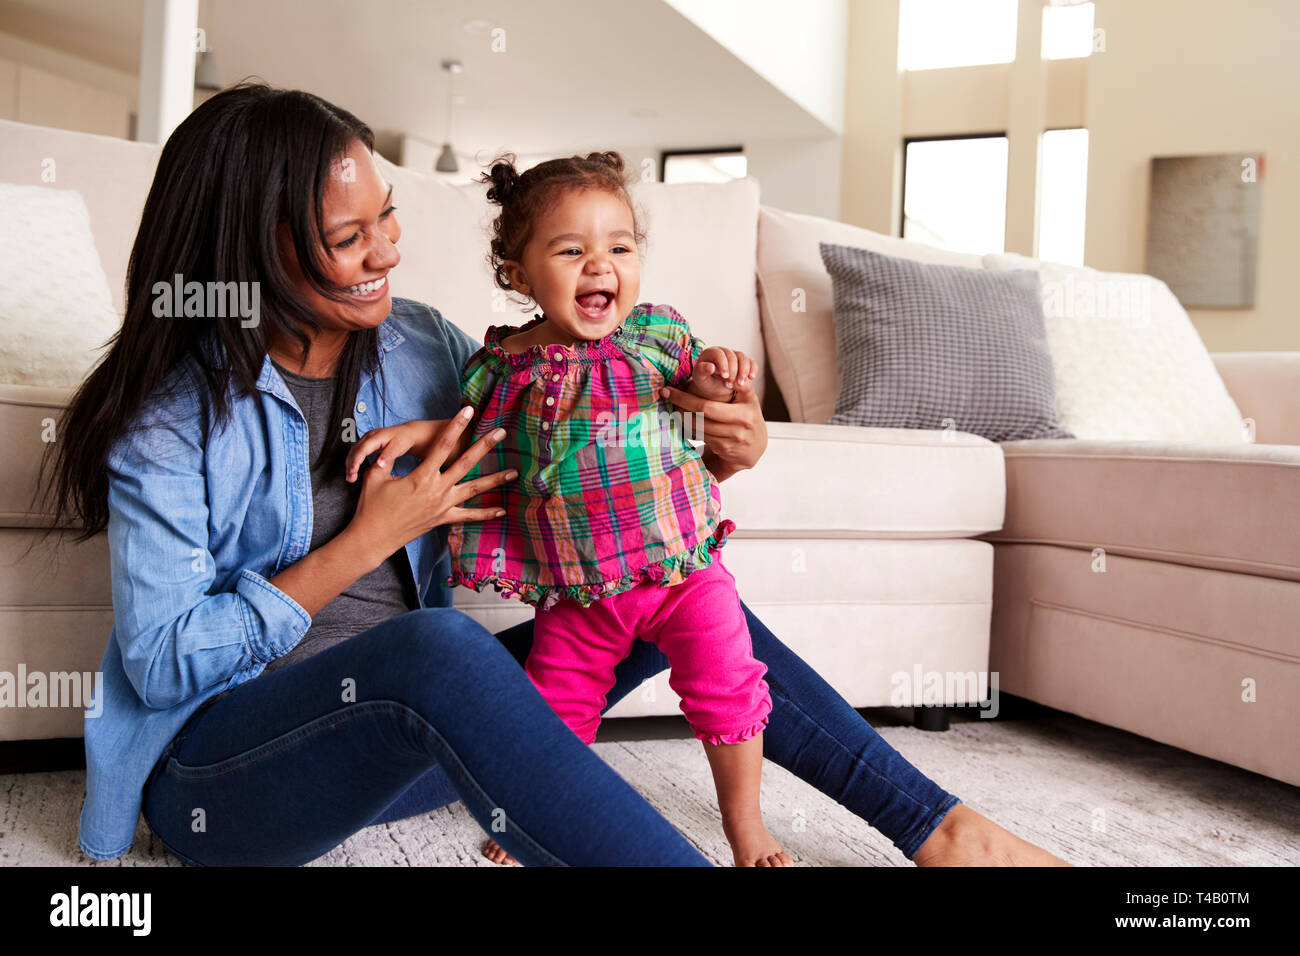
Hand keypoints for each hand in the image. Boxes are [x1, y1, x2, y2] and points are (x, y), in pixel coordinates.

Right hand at [345, 408, 514, 565]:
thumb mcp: (375, 478)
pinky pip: (468, 516)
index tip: (468, 411)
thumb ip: (383, 461)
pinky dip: (486, 514)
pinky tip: (503, 510)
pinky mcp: (443, 519)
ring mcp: (442, 505)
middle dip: (484, 446)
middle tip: (501, 432)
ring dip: (495, 480)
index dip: (456, 426)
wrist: (374, 538)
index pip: (443, 444)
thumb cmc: (371, 506)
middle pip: (466, 462)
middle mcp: (437, 489)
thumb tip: (384, 448)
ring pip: (474, 489)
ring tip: (514, 472)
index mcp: (421, 476)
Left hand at [658, 381, 766, 481]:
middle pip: (699, 417)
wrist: (755, 446)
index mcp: (744, 411)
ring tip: (673, 406)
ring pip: (698, 428)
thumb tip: (723, 370)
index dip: (685, 398)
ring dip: (683, 417)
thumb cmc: (748, 415)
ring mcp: (730, 440)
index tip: (669, 390)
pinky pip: (701, 437)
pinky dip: (689, 428)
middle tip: (666, 394)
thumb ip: (740, 384)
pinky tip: (683, 420)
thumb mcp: (749, 398)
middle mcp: (738, 427)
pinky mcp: (722, 449)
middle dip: (680, 405)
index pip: (708, 405)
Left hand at [687, 347, 757, 402]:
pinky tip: (751, 378)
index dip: (723, 364)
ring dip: (744, 371)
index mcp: (711, 353)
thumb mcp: (700, 379)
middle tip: (730, 384)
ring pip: (743, 358)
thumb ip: (702, 371)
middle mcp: (723, 351)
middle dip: (733, 370)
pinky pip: (751, 362)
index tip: (724, 376)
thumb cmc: (705, 382)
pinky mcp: (743, 362)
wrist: (714, 390)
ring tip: (740, 384)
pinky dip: (753, 369)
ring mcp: (734, 356)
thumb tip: (710, 367)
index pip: (719, 354)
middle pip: (733, 355)